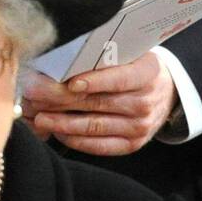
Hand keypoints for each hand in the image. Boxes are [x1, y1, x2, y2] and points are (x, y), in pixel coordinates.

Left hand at [21, 52, 177, 155]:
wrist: (165, 94)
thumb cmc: (137, 69)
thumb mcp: (131, 55)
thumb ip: (106, 58)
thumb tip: (65, 59)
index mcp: (148, 74)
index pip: (119, 78)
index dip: (94, 81)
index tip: (69, 82)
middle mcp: (146, 103)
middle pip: (98, 103)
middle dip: (62, 100)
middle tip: (36, 96)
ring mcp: (140, 127)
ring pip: (94, 126)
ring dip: (63, 123)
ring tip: (40, 117)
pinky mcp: (131, 145)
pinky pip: (98, 145)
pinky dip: (75, 139)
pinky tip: (58, 131)